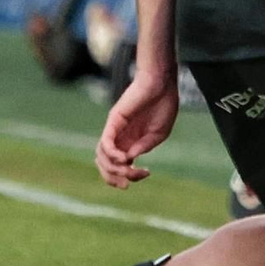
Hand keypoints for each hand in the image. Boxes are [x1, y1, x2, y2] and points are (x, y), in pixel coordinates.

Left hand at [95, 67, 178, 187]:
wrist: (162, 83)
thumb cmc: (163, 105)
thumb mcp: (158, 134)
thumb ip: (144, 147)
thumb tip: (128, 160)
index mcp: (130, 142)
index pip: (118, 166)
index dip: (127, 176)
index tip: (146, 174)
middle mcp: (119, 138)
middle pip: (105, 165)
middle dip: (114, 179)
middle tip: (129, 183)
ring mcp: (115, 130)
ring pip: (101, 156)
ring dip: (113, 169)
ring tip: (130, 169)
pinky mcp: (113, 121)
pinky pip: (105, 142)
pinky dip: (111, 154)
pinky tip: (125, 159)